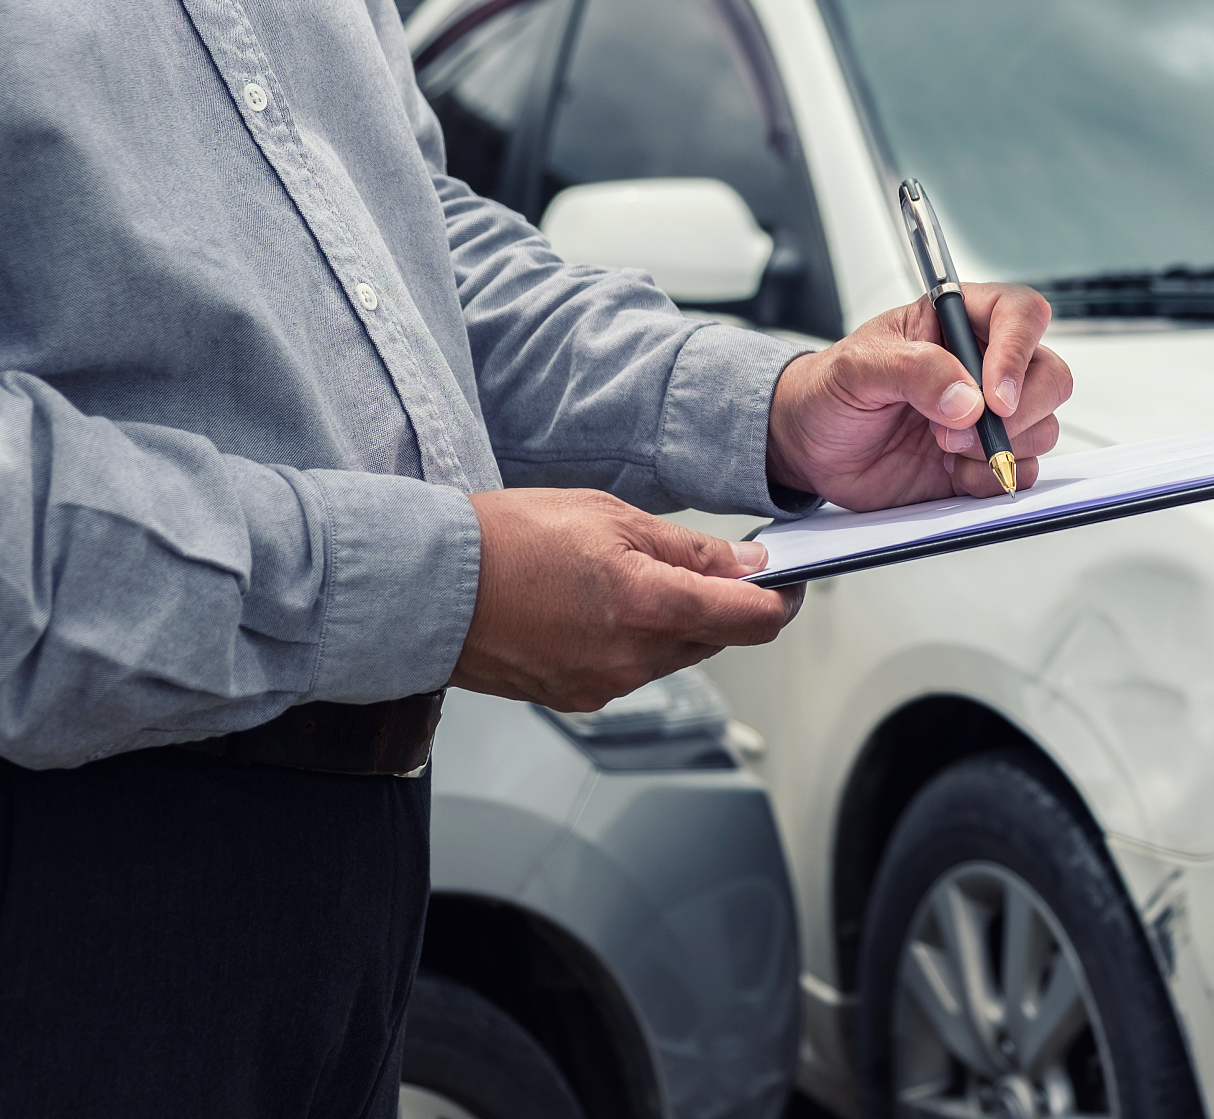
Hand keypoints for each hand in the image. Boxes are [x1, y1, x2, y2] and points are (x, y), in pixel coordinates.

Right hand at [450, 488, 802, 711]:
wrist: (426, 585)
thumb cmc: (504, 539)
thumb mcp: (610, 516)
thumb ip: (689, 549)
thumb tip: (748, 565)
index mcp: (649, 606)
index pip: (753, 621)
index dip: (781, 600)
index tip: (786, 584)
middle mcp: (633, 658)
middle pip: (714, 639)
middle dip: (716, 604)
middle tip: (687, 561)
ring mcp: (604, 684)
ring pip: (672, 656)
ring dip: (669, 622)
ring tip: (618, 576)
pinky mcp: (577, 698)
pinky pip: (630, 671)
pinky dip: (629, 641)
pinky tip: (591, 607)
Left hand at [767, 283, 1073, 510]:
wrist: (810, 448)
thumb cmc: (828, 392)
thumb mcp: (856, 368)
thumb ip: (913, 371)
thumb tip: (966, 397)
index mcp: (955, 322)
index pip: (1020, 315)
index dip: (1019, 351)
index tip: (992, 395)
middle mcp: (982, 366)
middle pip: (1049, 376)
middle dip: (1017, 411)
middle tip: (958, 431)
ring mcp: (988, 416)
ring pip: (1043, 427)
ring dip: (1000, 448)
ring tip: (944, 449)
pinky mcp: (983, 460)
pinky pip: (1022, 471)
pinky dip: (993, 479)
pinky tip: (953, 474)